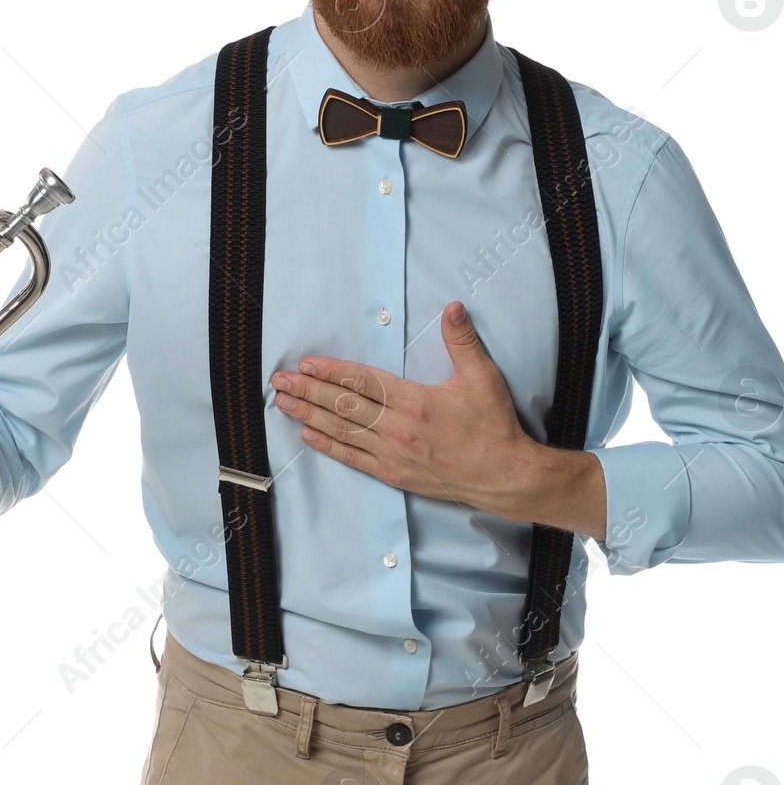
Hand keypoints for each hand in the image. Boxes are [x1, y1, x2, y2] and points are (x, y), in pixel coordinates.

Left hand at [269, 300, 541, 520]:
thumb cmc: (493, 427)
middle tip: (278, 381)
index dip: (331, 372)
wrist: (505, 477)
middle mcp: (398, 429)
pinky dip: (328, 447)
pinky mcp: (395, 475)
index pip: (362, 382)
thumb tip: (452, 308)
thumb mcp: (482, 378)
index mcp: (415, 402)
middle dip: (307, 391)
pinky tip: (308, 436)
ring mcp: (393, 455)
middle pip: (343, 406)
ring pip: (342, 432)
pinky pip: (354, 459)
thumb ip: (462, 341)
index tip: (306, 364)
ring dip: (309, 416)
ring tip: (283, 404)